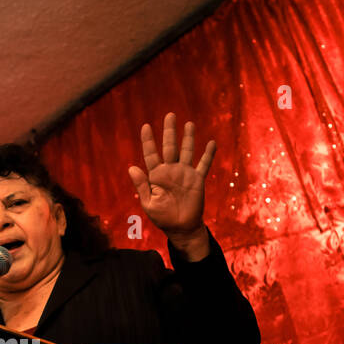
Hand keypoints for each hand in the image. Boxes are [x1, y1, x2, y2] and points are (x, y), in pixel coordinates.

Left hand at [128, 112, 216, 245]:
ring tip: (189, 124)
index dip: (148, 141)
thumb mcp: (148, 203)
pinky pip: (203, 164)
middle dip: (169, 131)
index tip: (146, 126)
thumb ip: (141, 185)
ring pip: (187, 151)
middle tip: (170, 115)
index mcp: (156, 175)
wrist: (180, 228)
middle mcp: (170, 170)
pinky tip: (211, 143)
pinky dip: (208, 154)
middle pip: (170, 147)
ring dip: (188, 138)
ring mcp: (184, 174)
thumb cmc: (162, 217)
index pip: (151, 154)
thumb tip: (132, 167)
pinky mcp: (197, 180)